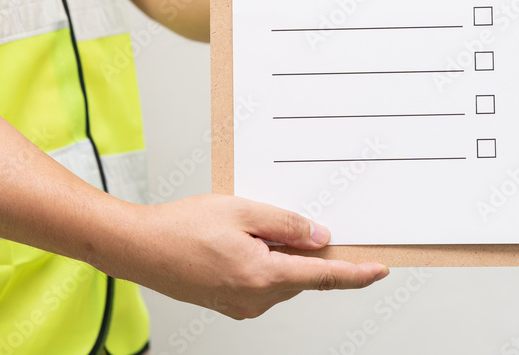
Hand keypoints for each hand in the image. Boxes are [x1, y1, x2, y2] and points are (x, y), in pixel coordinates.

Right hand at [106, 194, 388, 318]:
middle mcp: (255, 299)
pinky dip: (261, 262)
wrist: (140, 248)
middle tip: (280, 220)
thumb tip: (319, 236)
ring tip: (243, 226)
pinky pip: (261, 283)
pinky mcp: (229, 304)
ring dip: (277, 254)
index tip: (378, 270)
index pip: (324, 277)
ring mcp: (241, 305)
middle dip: (301, 249)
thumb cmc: (181, 228)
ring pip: (280, 278)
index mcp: (263, 276)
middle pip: (301, 275)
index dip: (355, 273)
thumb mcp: (242, 211)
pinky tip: (236, 241)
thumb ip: (287, 224)